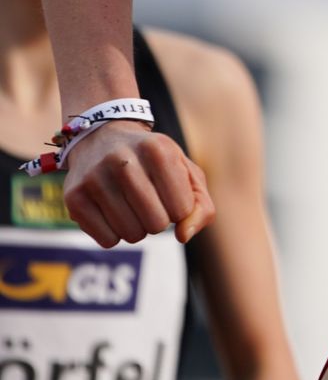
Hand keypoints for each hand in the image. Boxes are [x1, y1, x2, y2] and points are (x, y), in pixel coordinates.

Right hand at [59, 123, 215, 247]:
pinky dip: (116, 234)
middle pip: (156, 224)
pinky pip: (107, 241)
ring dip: (138, 228)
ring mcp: (94, 178)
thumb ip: (201, 206)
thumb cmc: (154, 162)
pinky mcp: (74, 197)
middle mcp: (123, 161)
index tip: (170, 193)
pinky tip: (112, 212)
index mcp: (158, 149)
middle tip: (150, 202)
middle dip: (159, 221)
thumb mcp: (186, 172)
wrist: (102, 138)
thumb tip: (184, 237)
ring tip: (132, 205)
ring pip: (131, 234)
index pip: (182, 209)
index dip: (180, 209)